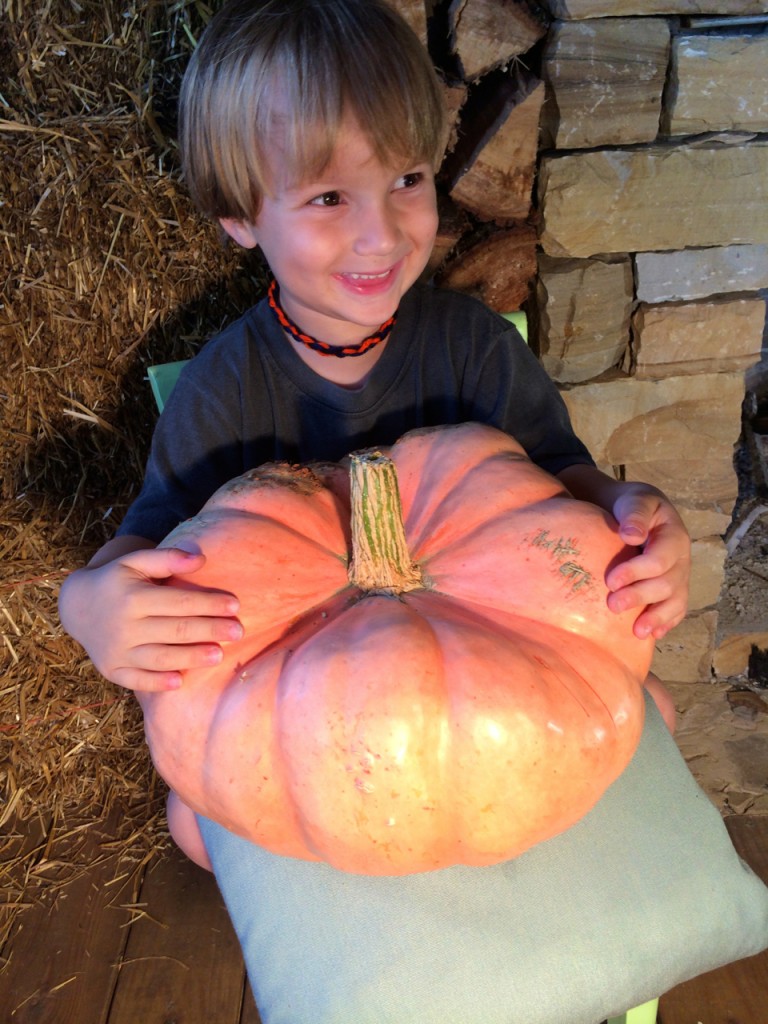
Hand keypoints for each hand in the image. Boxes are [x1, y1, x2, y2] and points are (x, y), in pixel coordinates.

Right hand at [59, 545, 241, 691]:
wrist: (77, 606)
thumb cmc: (117, 580)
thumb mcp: (136, 561)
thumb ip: (167, 558)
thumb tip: (201, 559)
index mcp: (133, 598)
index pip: (180, 602)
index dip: (209, 603)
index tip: (235, 605)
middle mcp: (125, 626)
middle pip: (175, 630)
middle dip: (209, 631)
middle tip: (239, 632)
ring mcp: (117, 651)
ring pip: (160, 657)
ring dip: (191, 658)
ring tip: (219, 655)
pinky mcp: (112, 670)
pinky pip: (137, 680)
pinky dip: (157, 683)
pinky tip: (180, 681)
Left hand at [603, 484, 690, 639]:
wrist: (635, 512)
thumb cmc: (632, 506)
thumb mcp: (635, 500)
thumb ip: (635, 514)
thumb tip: (632, 535)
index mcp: (674, 537)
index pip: (659, 560)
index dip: (636, 572)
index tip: (611, 581)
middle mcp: (681, 560)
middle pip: (667, 584)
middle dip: (640, 597)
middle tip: (612, 605)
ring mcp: (679, 576)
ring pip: (675, 601)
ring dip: (657, 618)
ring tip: (637, 632)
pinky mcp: (672, 589)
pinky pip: (676, 609)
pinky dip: (666, 622)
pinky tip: (653, 634)